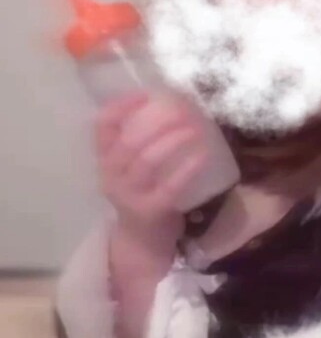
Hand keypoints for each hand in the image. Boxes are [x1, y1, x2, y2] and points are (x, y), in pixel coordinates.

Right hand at [94, 90, 209, 252]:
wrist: (141, 244)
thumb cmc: (141, 195)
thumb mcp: (130, 169)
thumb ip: (139, 142)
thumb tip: (171, 105)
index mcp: (105, 161)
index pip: (102, 127)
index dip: (120, 107)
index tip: (145, 93)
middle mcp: (110, 176)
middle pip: (128, 141)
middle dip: (156, 121)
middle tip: (183, 108)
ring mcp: (129, 195)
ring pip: (146, 161)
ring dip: (171, 141)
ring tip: (195, 128)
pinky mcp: (150, 211)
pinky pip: (169, 186)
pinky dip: (187, 168)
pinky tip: (203, 155)